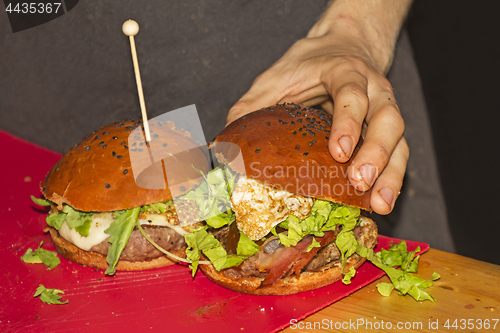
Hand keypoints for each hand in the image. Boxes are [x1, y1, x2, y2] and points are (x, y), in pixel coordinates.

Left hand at [227, 31, 408, 214]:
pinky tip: (381, 202)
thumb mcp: (276, 77)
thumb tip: (224, 142)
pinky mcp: (387, 128)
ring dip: (391, 174)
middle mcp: (374, 89)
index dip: (349, 122)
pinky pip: (398, 153)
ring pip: (400, 140)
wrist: (344, 47)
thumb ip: (251, 104)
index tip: (340, 151)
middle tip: (359, 183)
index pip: (353, 94)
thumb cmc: (309, 64)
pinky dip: (392, 178)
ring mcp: (385, 109)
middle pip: (388, 120)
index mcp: (346, 71)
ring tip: (379, 204)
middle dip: (377, 153)